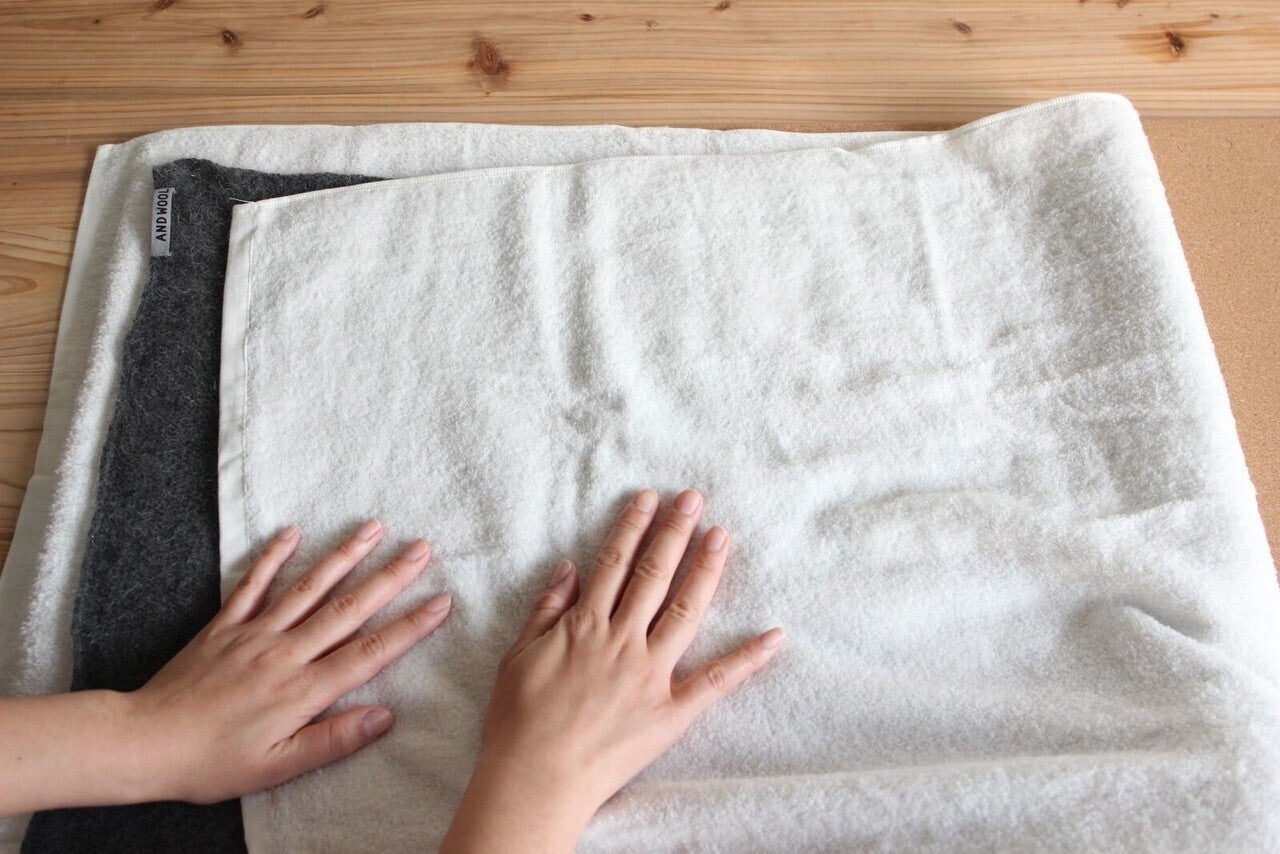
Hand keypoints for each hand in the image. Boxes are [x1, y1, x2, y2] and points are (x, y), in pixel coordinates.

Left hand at [128, 520, 449, 803]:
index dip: (409, 627)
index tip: (441, 602)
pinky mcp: (224, 625)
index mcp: (303, 690)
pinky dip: (273, 556)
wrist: (144, 743)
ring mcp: (254, 633)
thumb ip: (333, 740)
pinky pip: (252, 584)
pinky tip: (293, 533)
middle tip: (422, 550)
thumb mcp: (278, 767)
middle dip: (389, 578)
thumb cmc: (213, 764)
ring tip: (374, 528)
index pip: (369, 653)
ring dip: (344, 555)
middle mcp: (285, 653)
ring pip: (308, 587)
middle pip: (347, 609)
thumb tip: (385, 717)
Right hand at [442, 489, 781, 852]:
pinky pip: (715, 681)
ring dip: (706, 570)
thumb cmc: (518, 722)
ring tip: (722, 536)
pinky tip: (774, 636)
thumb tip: (569, 568)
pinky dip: (747, 659)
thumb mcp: (518, 655)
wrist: (534, 779)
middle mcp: (622, 641)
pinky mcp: (672, 712)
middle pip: (653, 575)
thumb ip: (546, 609)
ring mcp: (650, 674)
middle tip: (694, 498)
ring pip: (686, 611)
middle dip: (674, 532)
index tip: (650, 499)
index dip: (633, 528)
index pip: (614, 564)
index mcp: (585, 625)